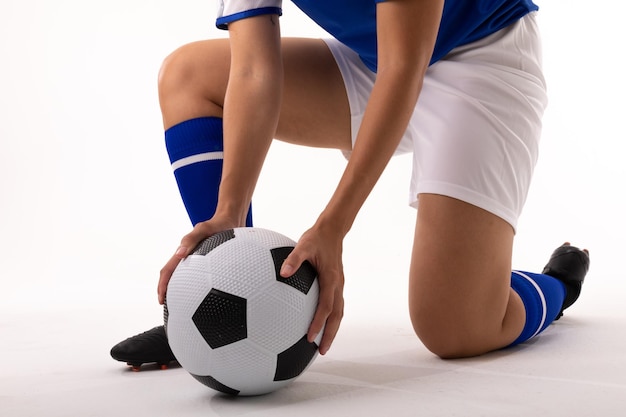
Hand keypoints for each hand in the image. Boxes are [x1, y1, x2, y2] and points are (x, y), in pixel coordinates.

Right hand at [158, 217, 237, 304]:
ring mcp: (199, 261)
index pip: (168, 270)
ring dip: (182, 291)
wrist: (231, 220)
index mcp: (184, 251)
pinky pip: (200, 278)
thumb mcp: (203, 229)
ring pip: (186, 278)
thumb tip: (179, 254)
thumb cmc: (217, 224)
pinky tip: (206, 298)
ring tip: (185, 307)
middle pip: (173, 277)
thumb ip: (191, 239)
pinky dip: (199, 288)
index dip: (162, 285)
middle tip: (169, 308)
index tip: (161, 300)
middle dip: (168, 292)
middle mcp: (189, 258)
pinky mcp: (209, 263)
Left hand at [279, 223, 344, 354]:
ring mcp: (339, 285)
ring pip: (339, 312)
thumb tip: (282, 272)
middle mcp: (337, 284)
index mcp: (331, 279)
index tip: (310, 337)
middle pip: (337, 316)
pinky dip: (330, 317)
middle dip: (331, 334)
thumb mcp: (303, 245)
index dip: (319, 323)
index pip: (326, 307)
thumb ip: (293, 259)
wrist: (332, 230)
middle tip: (322, 351)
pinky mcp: (336, 283)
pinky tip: (319, 322)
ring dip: (333, 329)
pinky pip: (335, 304)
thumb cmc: (316, 237)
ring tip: (323, 344)